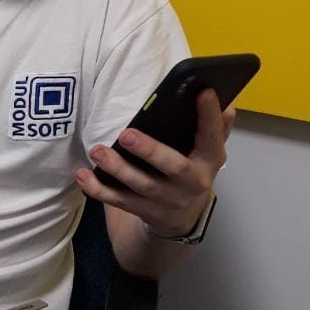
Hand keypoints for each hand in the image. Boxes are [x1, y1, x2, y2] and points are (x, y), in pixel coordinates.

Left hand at [76, 89, 234, 236]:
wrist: (182, 216)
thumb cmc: (192, 169)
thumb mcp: (208, 150)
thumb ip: (216, 128)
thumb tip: (226, 104)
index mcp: (209, 161)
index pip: (212, 136)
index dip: (209, 116)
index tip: (203, 92)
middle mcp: (191, 183)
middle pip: (172, 167)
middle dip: (150, 151)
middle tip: (127, 134)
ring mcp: (166, 200)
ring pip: (140, 186)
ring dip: (117, 169)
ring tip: (97, 151)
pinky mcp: (143, 211)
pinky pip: (118, 201)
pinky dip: (98, 190)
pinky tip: (83, 175)